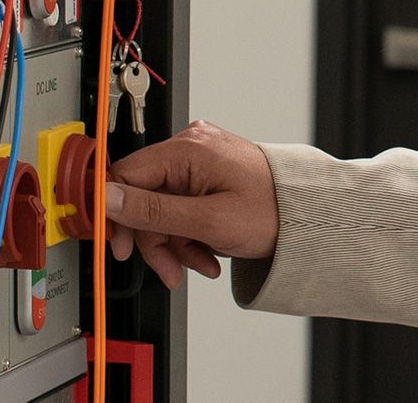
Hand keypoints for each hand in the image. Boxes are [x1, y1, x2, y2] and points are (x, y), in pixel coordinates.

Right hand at [102, 119, 277, 288]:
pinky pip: (182, 206)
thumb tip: (106, 198)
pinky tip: (206, 254)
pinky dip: (190, 234)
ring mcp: (201, 160)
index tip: (117, 245)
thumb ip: (152, 211)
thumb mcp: (208, 220)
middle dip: (156, 240)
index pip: (126, 176)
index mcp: (188, 148)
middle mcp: (191, 146)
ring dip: (176, 244)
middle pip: (144, 197)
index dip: (117, 215)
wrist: (311, 217)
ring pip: (163, 208)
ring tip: (201, 265)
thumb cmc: (273, 212)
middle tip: (170, 270)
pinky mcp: (208, 175)